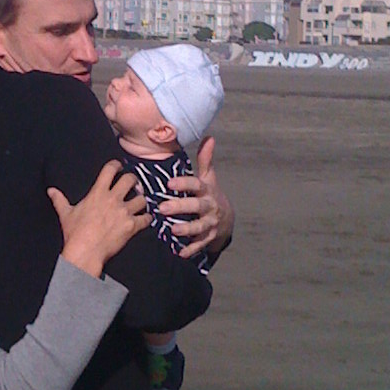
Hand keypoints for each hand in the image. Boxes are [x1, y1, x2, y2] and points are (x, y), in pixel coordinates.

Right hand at [49, 162, 150, 277]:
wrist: (85, 252)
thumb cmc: (75, 234)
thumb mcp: (66, 214)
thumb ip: (60, 200)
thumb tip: (51, 191)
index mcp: (98, 193)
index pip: (110, 170)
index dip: (116, 165)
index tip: (119, 166)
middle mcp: (113, 199)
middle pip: (131, 180)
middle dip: (133, 180)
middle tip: (132, 184)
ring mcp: (124, 212)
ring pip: (142, 199)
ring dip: (141, 201)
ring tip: (139, 203)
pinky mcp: (132, 226)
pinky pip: (146, 218)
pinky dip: (147, 218)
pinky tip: (144, 219)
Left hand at [160, 136, 234, 259]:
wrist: (227, 219)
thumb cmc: (211, 195)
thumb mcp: (210, 178)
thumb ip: (206, 160)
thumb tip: (209, 137)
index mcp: (207, 190)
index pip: (196, 185)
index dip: (184, 183)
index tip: (170, 182)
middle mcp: (209, 206)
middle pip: (195, 206)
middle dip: (180, 207)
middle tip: (162, 208)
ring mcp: (210, 223)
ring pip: (199, 226)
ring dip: (186, 229)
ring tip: (172, 230)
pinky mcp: (209, 237)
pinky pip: (200, 244)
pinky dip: (191, 249)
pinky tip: (180, 252)